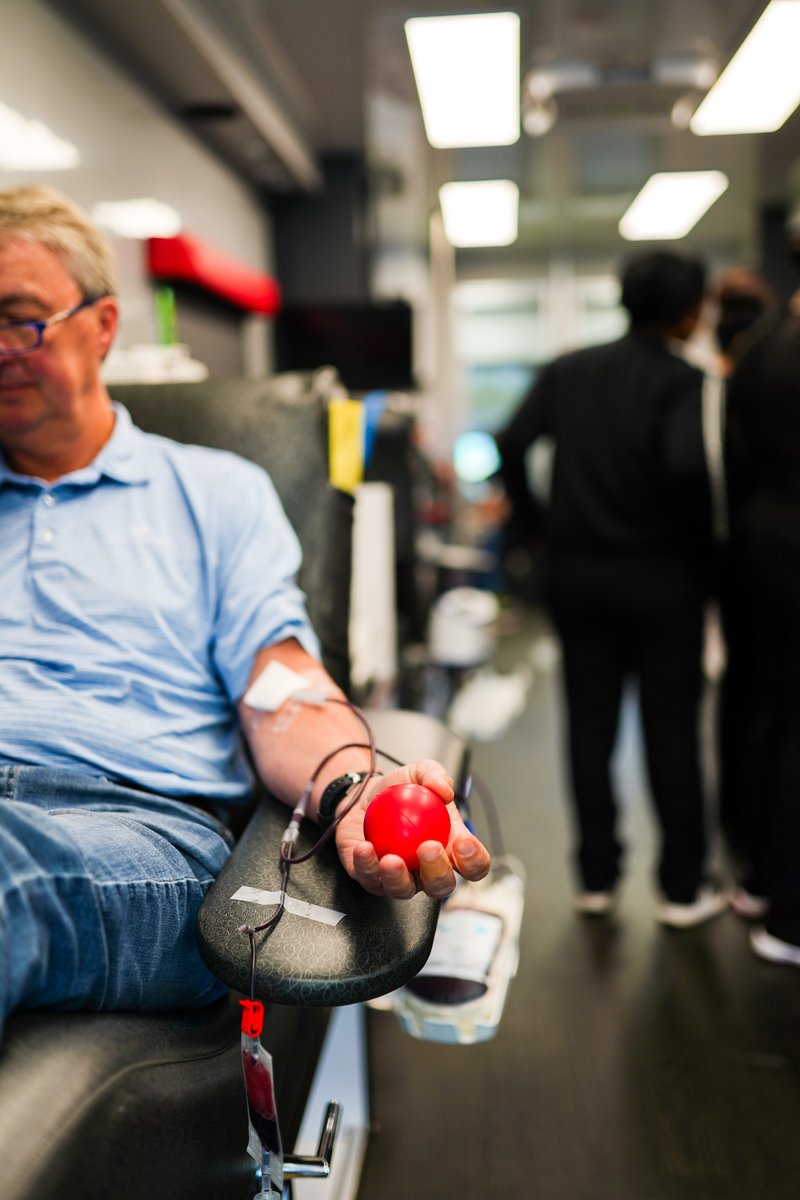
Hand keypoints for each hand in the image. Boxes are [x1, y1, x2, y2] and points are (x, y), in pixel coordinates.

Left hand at [334, 759, 490, 899]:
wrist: (365, 796)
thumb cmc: (401, 790)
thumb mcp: (420, 773)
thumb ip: (435, 775)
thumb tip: (444, 790)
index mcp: (451, 849)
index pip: (473, 865)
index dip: (474, 861)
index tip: (464, 843)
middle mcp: (428, 871)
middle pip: (442, 885)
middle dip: (438, 872)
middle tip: (427, 848)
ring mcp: (401, 879)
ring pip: (404, 890)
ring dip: (398, 878)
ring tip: (391, 859)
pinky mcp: (371, 879)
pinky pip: (370, 879)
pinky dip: (367, 865)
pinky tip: (364, 849)